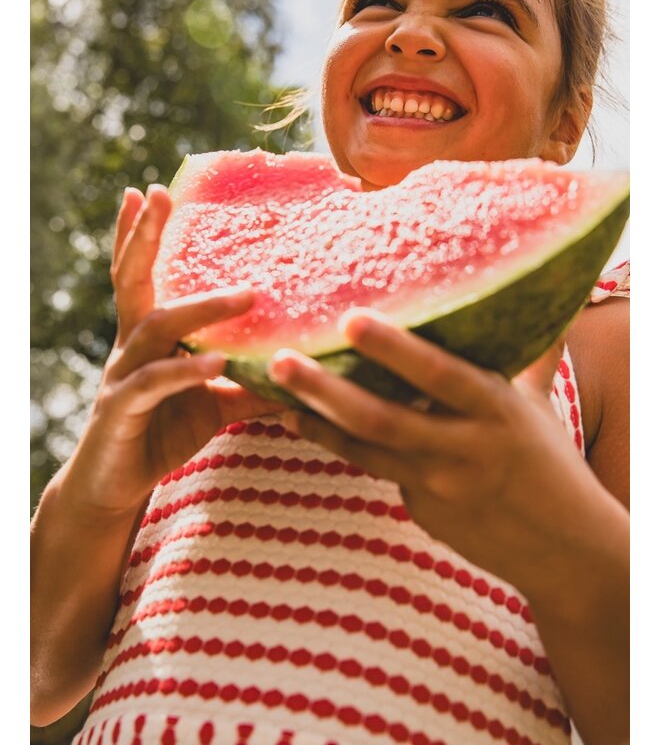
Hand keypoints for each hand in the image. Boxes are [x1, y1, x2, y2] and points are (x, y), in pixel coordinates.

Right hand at [67, 185, 279, 516]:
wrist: (118, 486)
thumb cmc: (162, 432)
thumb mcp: (213, 403)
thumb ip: (250, 384)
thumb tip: (303, 373)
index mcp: (147, 336)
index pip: (139, 274)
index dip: (140, 234)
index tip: (148, 190)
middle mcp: (129, 346)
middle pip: (133, 280)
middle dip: (145, 236)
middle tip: (161, 194)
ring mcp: (121, 375)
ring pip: (154, 328)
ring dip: (199, 310)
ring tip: (243, 297)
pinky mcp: (121, 410)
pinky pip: (154, 382)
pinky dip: (186, 371)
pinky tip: (216, 363)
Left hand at [268, 309, 600, 592]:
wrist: (564, 550)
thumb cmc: (551, 463)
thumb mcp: (541, 404)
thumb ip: (534, 353)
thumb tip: (549, 300)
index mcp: (495, 410)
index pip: (439, 374)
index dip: (394, 349)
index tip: (351, 320)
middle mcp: (462, 448)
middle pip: (383, 418)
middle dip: (326, 389)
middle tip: (282, 361)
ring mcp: (438, 484)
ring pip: (366, 449)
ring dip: (318, 422)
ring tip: (277, 397)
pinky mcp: (421, 509)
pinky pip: (375, 470)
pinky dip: (340, 445)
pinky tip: (305, 424)